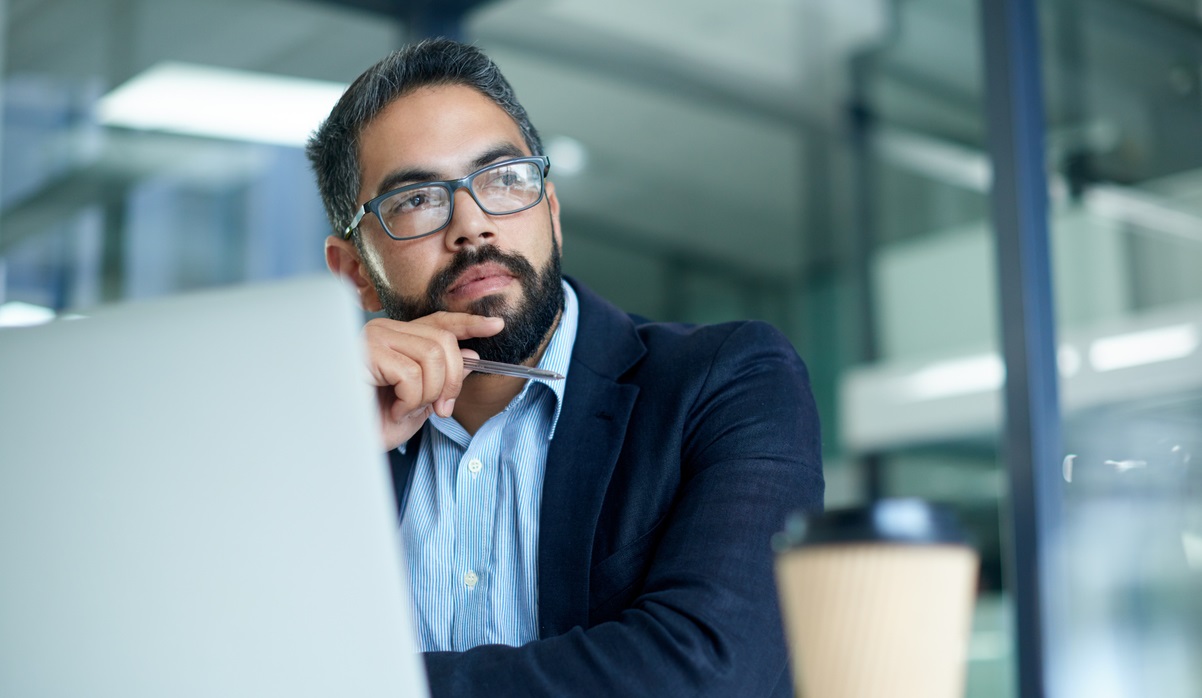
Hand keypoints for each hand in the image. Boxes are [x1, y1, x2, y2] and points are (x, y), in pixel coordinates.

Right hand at [362, 312, 503, 449]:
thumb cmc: (373, 423)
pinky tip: (392, 410)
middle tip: (440, 409)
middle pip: (444, 341)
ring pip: (433, 357)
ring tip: (405, 410)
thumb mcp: (420, 401)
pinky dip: (410, 400)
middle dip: (451, 380)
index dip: (469, 323)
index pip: (439, 322)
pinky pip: (411, 374)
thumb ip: (442, 377)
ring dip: (429, 394)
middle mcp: (385, 331)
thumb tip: (470, 354)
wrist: (344, 443)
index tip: (496, 325)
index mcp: (398, 338)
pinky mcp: (366, 352)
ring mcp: (374, 338)